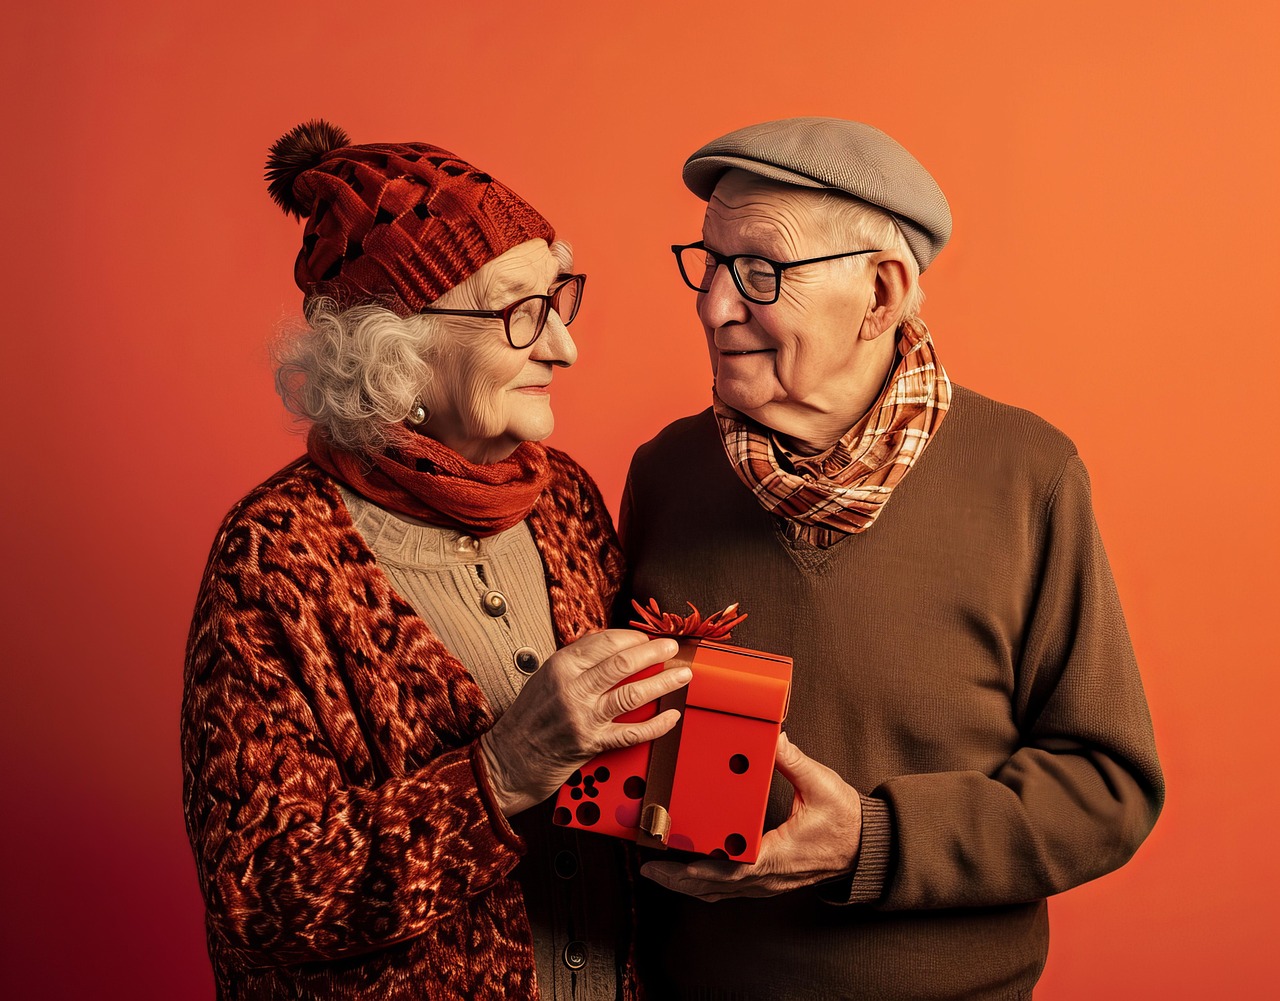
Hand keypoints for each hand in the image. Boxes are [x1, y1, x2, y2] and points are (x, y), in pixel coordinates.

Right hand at [480, 630, 686, 815]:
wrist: (507, 760)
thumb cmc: (527, 719)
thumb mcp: (545, 678)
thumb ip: (577, 663)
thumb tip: (614, 648)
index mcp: (560, 666)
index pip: (605, 641)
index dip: (634, 637)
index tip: (648, 638)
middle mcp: (572, 688)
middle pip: (623, 663)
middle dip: (655, 653)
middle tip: (672, 648)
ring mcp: (583, 717)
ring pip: (633, 694)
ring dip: (663, 683)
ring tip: (682, 676)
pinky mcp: (592, 743)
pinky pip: (632, 732)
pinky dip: (657, 725)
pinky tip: (671, 717)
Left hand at [641, 732, 861, 900]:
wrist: (867, 847)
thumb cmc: (845, 820)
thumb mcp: (821, 785)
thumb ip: (793, 761)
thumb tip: (774, 737)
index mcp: (776, 855)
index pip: (730, 869)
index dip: (697, 868)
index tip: (670, 860)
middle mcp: (767, 876)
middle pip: (714, 887)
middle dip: (679, 880)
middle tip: (649, 869)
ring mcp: (767, 883)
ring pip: (720, 893)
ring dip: (688, 885)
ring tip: (660, 873)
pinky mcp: (768, 880)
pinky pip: (731, 890)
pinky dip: (707, 885)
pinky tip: (691, 875)